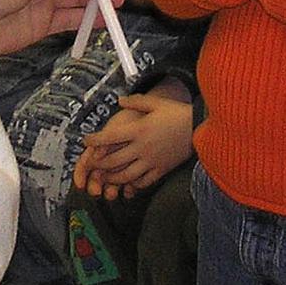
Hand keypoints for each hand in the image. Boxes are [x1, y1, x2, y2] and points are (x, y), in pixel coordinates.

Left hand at [72, 93, 193, 199]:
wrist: (198, 128)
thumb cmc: (178, 113)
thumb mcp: (155, 103)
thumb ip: (135, 102)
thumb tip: (120, 101)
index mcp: (139, 130)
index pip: (110, 138)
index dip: (95, 140)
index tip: (86, 141)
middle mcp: (142, 148)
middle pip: (114, 161)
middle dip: (99, 164)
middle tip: (91, 164)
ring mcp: (152, 161)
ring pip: (126, 175)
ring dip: (112, 178)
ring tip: (104, 176)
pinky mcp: (161, 170)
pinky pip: (143, 181)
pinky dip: (133, 184)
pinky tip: (128, 182)